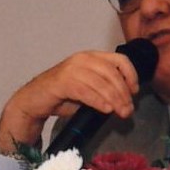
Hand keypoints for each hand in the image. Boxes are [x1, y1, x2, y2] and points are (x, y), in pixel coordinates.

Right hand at [0, 50, 142, 151]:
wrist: (34, 100)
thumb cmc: (62, 96)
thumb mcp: (89, 89)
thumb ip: (105, 89)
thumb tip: (125, 101)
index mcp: (92, 57)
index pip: (119, 60)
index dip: (131, 75)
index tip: (134, 92)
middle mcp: (83, 59)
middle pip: (112, 73)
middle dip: (123, 93)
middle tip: (128, 110)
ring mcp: (72, 69)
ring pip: (101, 83)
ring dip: (114, 100)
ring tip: (120, 113)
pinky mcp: (62, 82)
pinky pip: (86, 91)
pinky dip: (99, 101)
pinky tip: (106, 109)